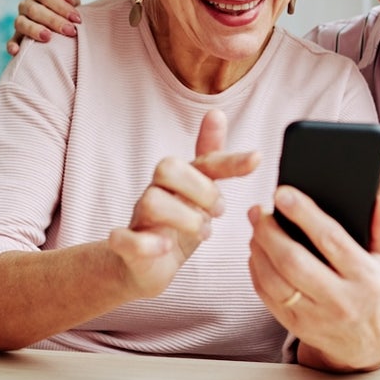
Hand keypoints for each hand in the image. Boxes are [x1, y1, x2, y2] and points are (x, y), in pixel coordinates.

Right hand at [7, 0, 83, 55]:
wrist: (59, 25)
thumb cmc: (66, 12)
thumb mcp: (72, 3)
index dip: (61, 6)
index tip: (77, 19)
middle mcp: (26, 4)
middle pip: (34, 10)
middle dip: (53, 20)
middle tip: (70, 31)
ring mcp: (20, 20)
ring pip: (21, 23)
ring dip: (34, 30)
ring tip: (48, 37)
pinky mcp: (17, 36)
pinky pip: (12, 40)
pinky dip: (12, 45)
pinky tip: (16, 51)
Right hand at [110, 110, 258, 298]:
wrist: (142, 267)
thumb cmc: (174, 226)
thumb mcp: (199, 193)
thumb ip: (211, 159)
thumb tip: (217, 112)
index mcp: (178, 181)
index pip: (203, 160)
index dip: (230, 160)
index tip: (258, 158)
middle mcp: (156, 193)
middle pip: (167, 167)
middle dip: (201, 189)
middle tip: (218, 211)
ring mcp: (139, 218)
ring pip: (151, 201)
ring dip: (184, 218)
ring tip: (201, 232)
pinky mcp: (126, 246)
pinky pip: (122, 238)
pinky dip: (146, 243)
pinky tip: (165, 247)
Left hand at [247, 187, 379, 371]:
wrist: (365, 344)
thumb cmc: (374, 294)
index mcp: (365, 278)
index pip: (331, 240)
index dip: (304, 214)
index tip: (283, 194)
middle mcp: (340, 299)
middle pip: (294, 261)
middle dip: (270, 232)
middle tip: (258, 210)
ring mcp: (315, 316)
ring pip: (275, 280)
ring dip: (259, 250)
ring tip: (256, 229)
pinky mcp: (295, 325)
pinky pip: (268, 296)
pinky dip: (257, 271)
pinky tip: (257, 254)